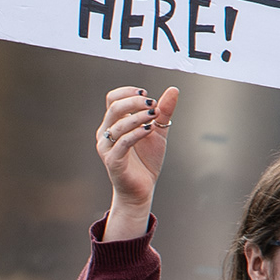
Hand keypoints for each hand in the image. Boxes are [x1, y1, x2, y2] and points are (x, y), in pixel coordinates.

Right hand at [94, 86, 174, 240]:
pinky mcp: (113, 161)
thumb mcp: (158, 132)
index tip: (147, 93)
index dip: (128, 92)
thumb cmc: (145, 161)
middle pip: (114, 107)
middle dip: (135, 102)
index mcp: (113, 124)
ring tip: (155, 116)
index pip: (113, 98)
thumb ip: (164, 112)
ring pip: (118, 124)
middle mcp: (106, 133)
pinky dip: (137, 133)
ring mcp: (107, 148)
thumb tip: (173, 90)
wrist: (141, 189)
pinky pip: (123, 143)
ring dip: (139, 116)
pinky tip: (150, 129)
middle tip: (153, 104)